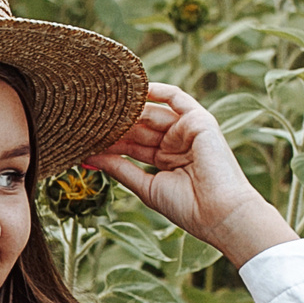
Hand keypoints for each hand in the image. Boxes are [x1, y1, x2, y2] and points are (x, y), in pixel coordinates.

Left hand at [84, 83, 297, 267]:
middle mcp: (177, 143)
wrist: (221, 214)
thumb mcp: (146, 187)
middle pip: (138, 128)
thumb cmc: (189, 208)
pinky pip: (176, 98)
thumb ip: (120, 169)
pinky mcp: (200, 121)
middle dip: (114, 126)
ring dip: (127, 112)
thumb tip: (89, 158)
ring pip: (151, 114)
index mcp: (166, 160)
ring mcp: (188, 131)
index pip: (131, 145)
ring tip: (102, 109)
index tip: (82, 141)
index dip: (109, 143)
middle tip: (86, 122)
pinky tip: (134, 88)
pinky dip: (157, 90)